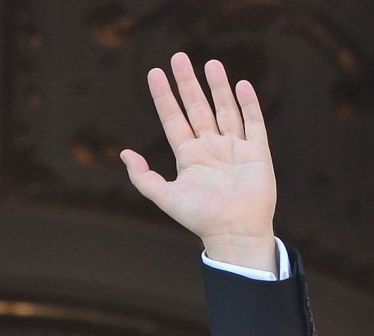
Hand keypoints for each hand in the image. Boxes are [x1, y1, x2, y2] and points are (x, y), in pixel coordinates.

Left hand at [120, 52, 276, 272]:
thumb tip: (124, 154)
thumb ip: (143, 177)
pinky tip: (241, 85)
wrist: (233, 231)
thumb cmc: (199, 218)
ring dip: (217, 87)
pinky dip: (248, 104)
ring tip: (209, 64)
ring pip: (224, 109)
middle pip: (197, 107)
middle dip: (188, 83)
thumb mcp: (165, 196)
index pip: (173, 119)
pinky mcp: (257, 151)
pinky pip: (253, 122)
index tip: (155, 74)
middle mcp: (210, 147)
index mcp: (188, 156)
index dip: (164, 97)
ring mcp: (234, 147)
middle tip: (178, 57)